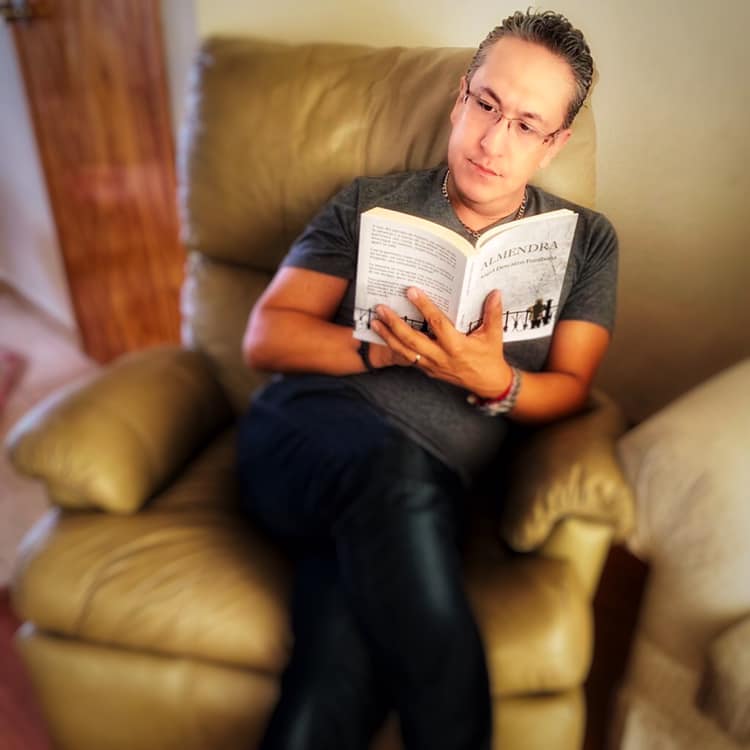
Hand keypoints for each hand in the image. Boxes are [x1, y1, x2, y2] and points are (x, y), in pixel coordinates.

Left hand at [371, 287, 512, 396]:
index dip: (424, 307)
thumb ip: (492, 313)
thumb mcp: (494, 335)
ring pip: (405, 351)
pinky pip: (408, 358)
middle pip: (412, 340)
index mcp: (457, 347)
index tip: (412, 292)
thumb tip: (495, 292)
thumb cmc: (490, 357)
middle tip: (381, 308)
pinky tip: (384, 336)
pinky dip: (394, 347)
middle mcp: (442, 357)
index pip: (438, 324)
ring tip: (374, 321)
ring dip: (388, 336)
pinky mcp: (428, 370)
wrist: (487, 384)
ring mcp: (432, 365)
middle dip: (395, 324)